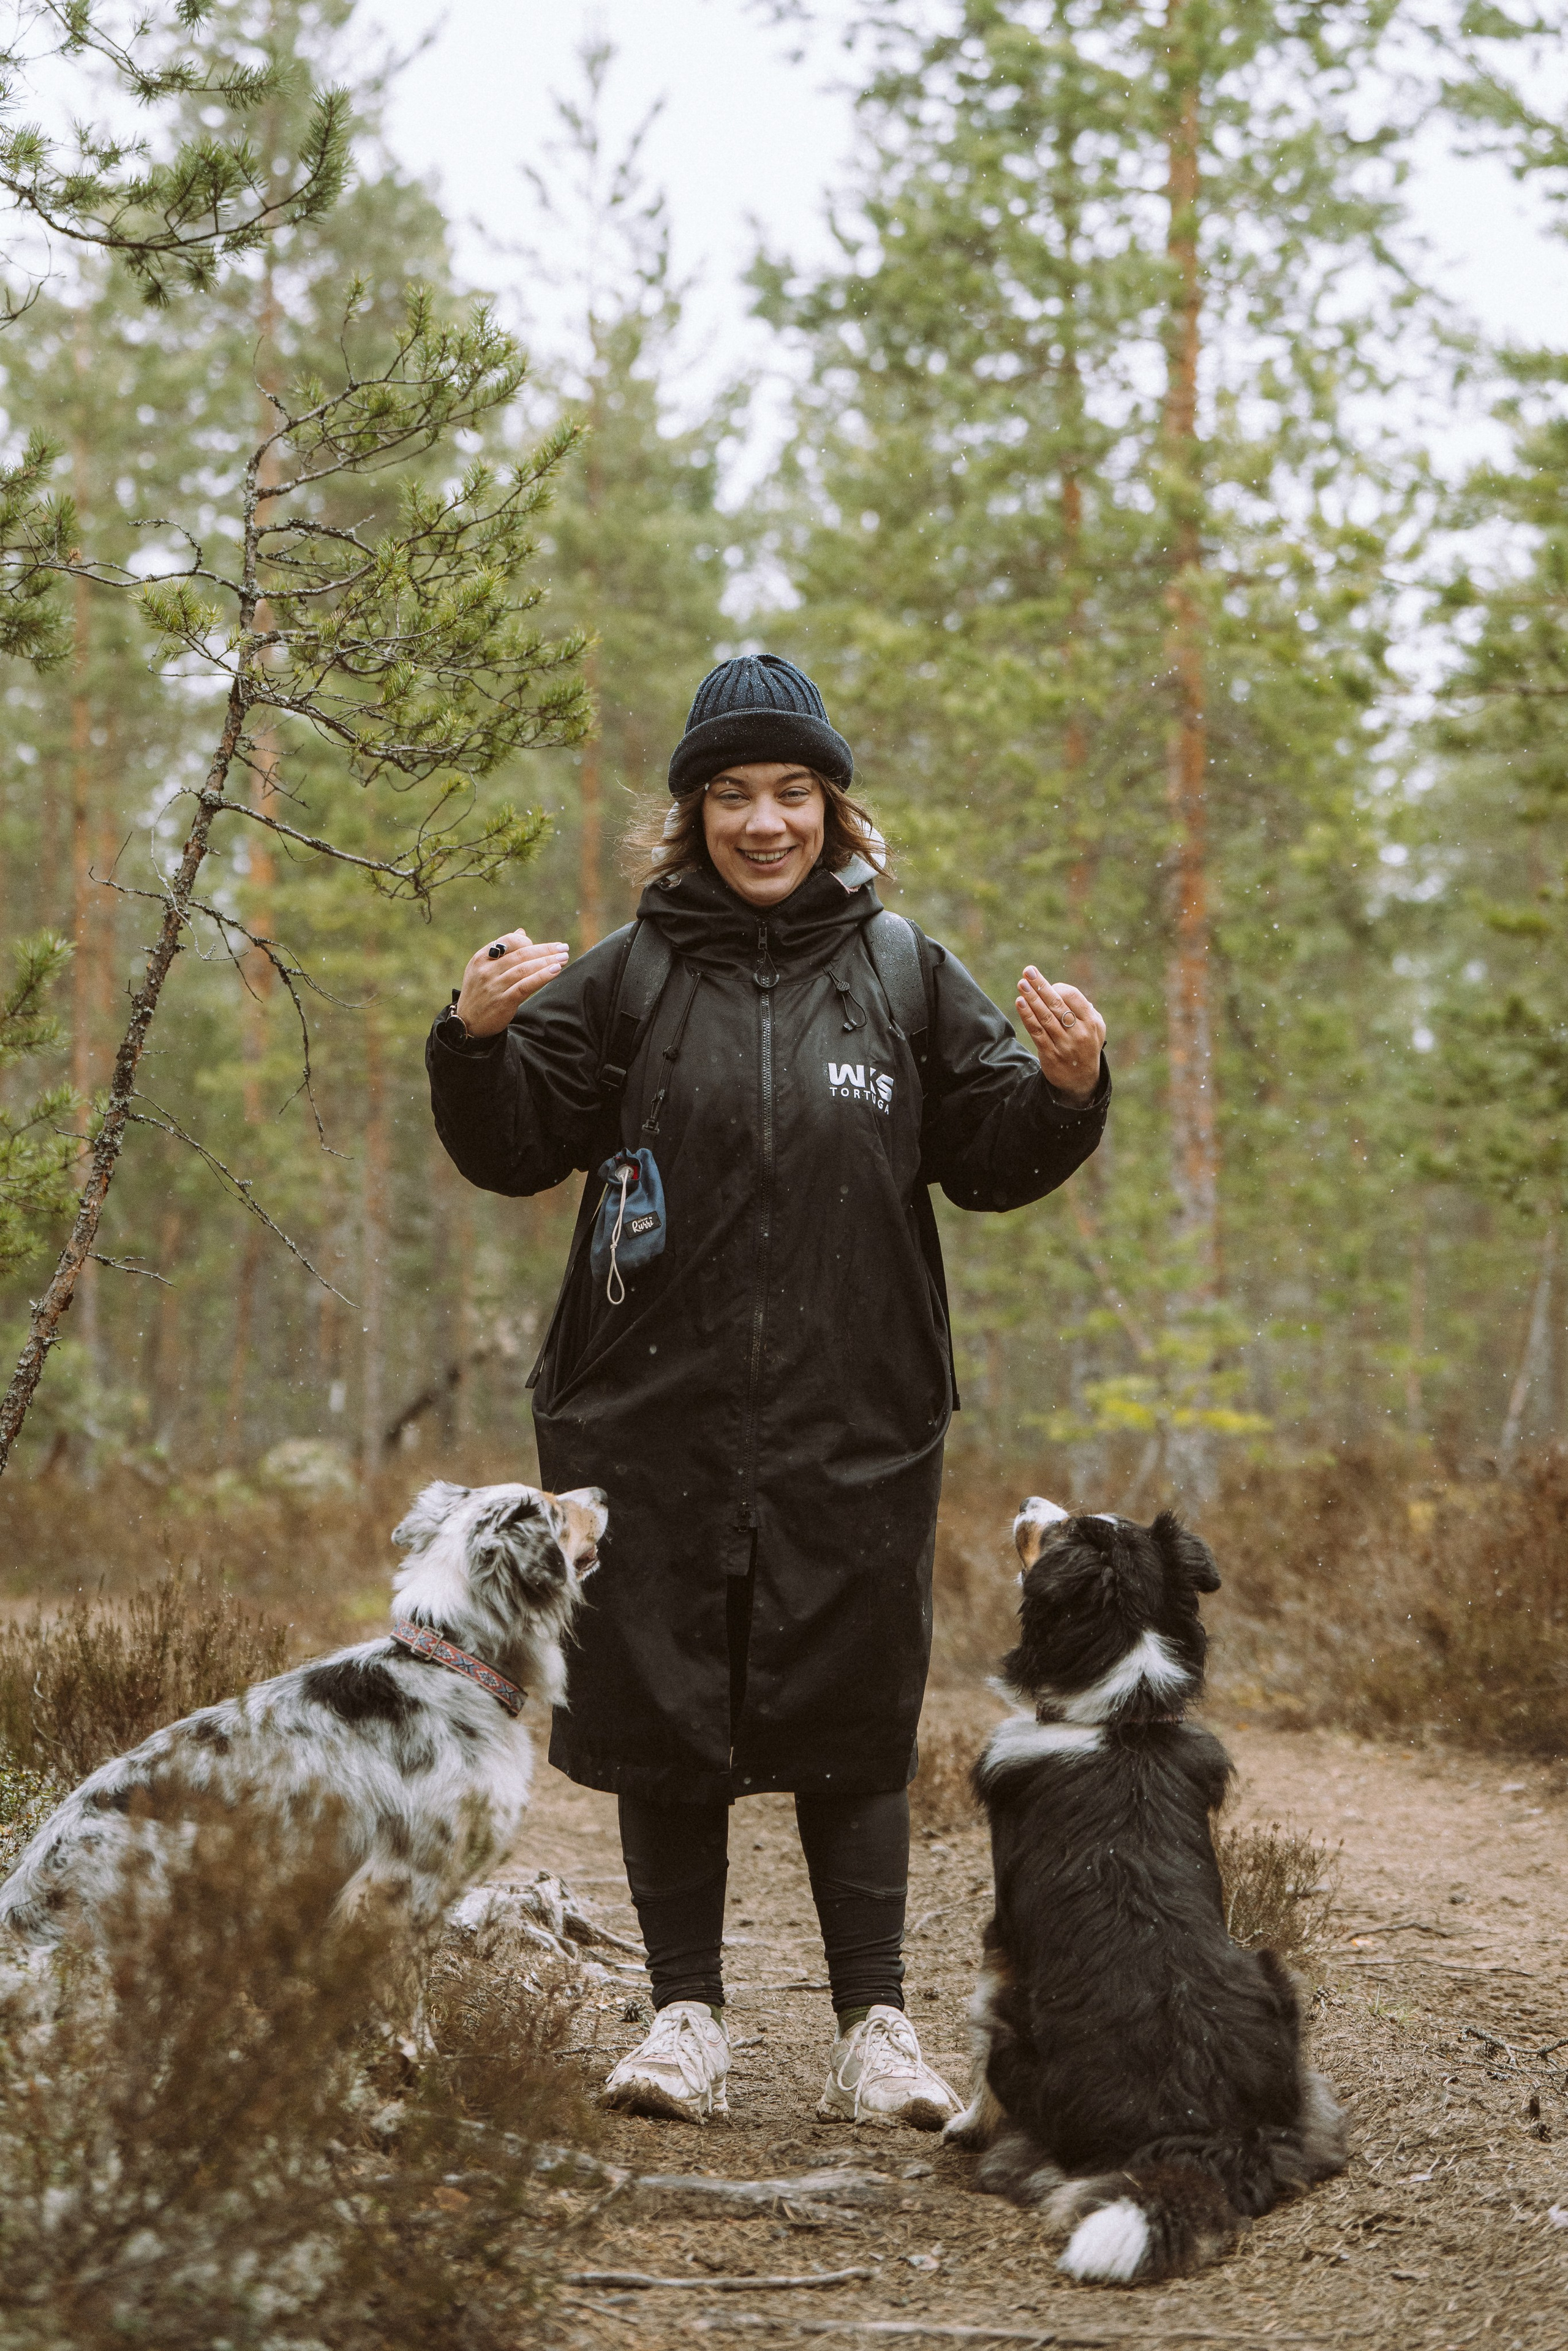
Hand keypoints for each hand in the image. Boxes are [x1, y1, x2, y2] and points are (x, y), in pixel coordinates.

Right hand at [454, 928, 568, 1036]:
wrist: (467, 1023)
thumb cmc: (479, 992)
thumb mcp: (483, 968)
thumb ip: (502, 950)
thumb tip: (521, 932)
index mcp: (481, 958)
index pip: (508, 941)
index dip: (528, 941)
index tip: (544, 946)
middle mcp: (486, 970)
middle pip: (521, 954)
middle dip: (545, 950)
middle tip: (563, 947)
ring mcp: (494, 986)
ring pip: (525, 969)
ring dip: (547, 962)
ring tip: (563, 958)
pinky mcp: (503, 1002)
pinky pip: (525, 986)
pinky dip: (542, 977)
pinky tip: (555, 971)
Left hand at [1016, 968, 1105, 1103]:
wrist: (1082, 1081)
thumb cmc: (1087, 1046)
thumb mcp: (1096, 1028)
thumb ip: (1085, 1009)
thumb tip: (1064, 991)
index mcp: (1091, 1022)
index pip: (1073, 997)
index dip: (1058, 987)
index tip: (1048, 985)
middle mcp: (1078, 1032)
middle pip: (1056, 1004)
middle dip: (1040, 986)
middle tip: (1028, 971)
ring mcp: (1063, 1044)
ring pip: (1044, 1017)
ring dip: (1031, 999)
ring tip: (1022, 984)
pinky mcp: (1050, 1054)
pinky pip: (1036, 1032)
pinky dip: (1027, 1016)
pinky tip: (1020, 1003)